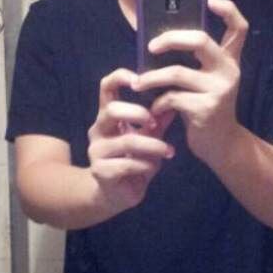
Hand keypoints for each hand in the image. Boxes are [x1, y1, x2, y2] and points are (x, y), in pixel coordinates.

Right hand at [87, 68, 175, 212]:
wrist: (116, 195)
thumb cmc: (133, 162)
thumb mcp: (149, 138)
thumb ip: (159, 121)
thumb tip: (175, 99)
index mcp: (108, 117)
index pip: (106, 88)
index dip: (120, 77)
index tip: (139, 78)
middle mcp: (98, 130)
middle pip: (112, 110)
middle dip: (139, 113)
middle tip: (156, 123)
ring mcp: (97, 151)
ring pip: (126, 141)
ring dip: (152, 145)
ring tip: (168, 151)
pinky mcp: (101, 171)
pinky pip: (128, 164)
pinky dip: (146, 165)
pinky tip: (154, 168)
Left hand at [132, 0, 248, 164]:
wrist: (221, 145)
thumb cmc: (204, 109)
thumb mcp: (205, 83)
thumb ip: (193, 63)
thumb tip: (157, 42)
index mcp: (229, 61)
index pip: (238, 28)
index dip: (228, 10)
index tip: (211, 0)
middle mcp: (229, 71)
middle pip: (200, 40)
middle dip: (170, 39)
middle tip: (151, 47)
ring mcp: (219, 90)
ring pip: (176, 72)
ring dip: (151, 78)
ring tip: (138, 84)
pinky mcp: (207, 109)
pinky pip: (171, 98)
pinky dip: (157, 104)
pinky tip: (154, 111)